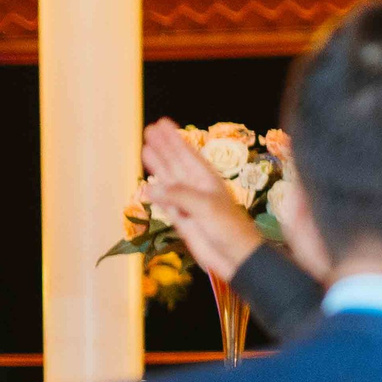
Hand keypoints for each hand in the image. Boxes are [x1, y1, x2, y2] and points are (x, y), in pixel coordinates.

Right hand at [142, 119, 263, 279]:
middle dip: (164, 146)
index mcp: (208, 180)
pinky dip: (156, 195)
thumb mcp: (205, 207)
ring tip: (145, 149)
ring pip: (169, 180)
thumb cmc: (229, 229)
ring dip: (158, 165)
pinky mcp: (182, 220)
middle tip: (149, 129)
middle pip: (176, 162)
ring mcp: (189, 203)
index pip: (188, 154)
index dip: (175, 139)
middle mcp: (197, 188)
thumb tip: (151, 189)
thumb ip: (178, 196)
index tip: (162, 123)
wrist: (235, 257)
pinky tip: (147, 186)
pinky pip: (165, 203)